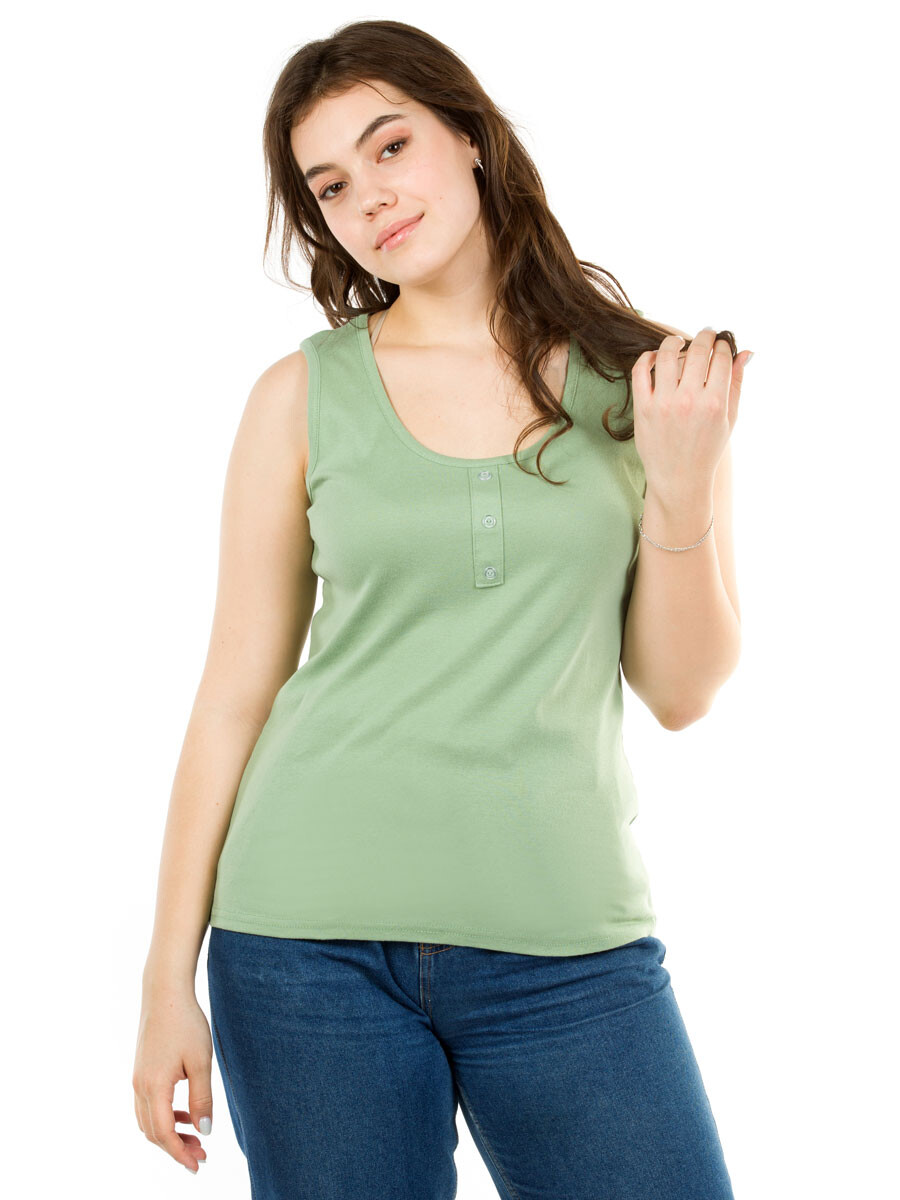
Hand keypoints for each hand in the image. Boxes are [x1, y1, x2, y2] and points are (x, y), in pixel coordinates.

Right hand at [133, 990, 212, 1173]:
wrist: (165, 992)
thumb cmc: (186, 1023)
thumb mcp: (200, 1061)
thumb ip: (202, 1098)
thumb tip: (205, 1131)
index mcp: (154, 1087)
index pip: (164, 1134)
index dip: (180, 1153)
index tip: (198, 1165)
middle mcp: (139, 1087)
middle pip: (153, 1132)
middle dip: (176, 1148)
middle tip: (201, 1156)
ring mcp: (137, 1079)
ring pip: (148, 1121)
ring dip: (169, 1134)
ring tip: (195, 1138)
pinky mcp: (141, 1070)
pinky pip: (148, 1105)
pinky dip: (164, 1116)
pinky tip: (185, 1113)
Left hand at [631, 326, 751, 505]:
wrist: (679, 479)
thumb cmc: (707, 449)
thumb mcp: (729, 419)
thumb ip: (737, 383)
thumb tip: (746, 352)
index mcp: (714, 403)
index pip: (721, 358)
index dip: (723, 345)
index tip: (721, 343)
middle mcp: (689, 401)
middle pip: (697, 351)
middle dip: (705, 336)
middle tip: (706, 334)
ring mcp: (663, 404)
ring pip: (667, 354)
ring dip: (675, 341)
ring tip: (679, 342)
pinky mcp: (643, 408)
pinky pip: (640, 371)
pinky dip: (648, 357)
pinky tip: (656, 357)